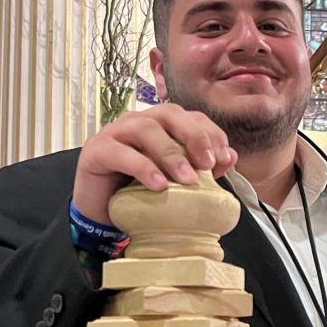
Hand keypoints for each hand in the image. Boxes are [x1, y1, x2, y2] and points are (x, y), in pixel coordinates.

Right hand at [72, 104, 237, 224]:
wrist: (100, 212)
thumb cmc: (138, 192)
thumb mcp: (175, 182)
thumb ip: (200, 168)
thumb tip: (231, 157)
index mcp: (159, 124)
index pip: (190, 116)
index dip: (210, 133)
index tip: (224, 158)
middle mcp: (138, 121)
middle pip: (169, 113)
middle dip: (194, 136)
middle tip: (208, 164)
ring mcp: (114, 133)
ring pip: (145, 128)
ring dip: (170, 153)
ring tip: (187, 179)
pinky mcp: (95, 151)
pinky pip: (121, 153)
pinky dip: (143, 168)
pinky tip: (159, 186)